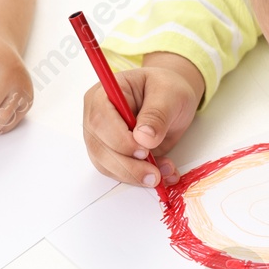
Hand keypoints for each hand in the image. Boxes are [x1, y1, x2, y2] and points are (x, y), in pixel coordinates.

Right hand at [82, 52, 204, 186]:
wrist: (171, 100)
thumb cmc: (166, 90)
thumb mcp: (169, 93)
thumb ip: (157, 114)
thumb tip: (144, 138)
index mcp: (104, 95)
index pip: (100, 120)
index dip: (119, 140)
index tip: (144, 150)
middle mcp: (97, 118)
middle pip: (99, 147)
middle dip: (127, 166)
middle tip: (154, 173)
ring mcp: (102, 139)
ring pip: (106, 165)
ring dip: (134, 175)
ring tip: (162, 174)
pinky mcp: (113, 155)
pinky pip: (119, 172)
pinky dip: (139, 179)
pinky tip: (160, 174)